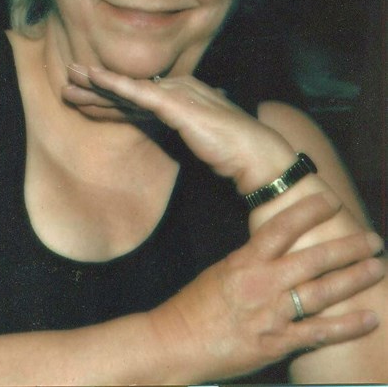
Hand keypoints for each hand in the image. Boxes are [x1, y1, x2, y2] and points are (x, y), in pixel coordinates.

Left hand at [63, 65, 295, 188]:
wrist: (256, 155)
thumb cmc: (231, 150)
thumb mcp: (199, 136)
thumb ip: (181, 126)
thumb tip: (171, 125)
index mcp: (180, 96)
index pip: (137, 98)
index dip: (109, 98)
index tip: (84, 98)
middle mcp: (176, 88)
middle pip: (128, 91)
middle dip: (95, 88)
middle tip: (66, 81)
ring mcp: (177, 93)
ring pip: (128, 89)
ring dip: (96, 85)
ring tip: (69, 79)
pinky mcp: (178, 103)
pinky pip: (139, 92)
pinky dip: (115, 84)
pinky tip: (95, 78)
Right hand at [148, 192, 383, 382]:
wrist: (176, 341)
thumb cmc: (195, 305)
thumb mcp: (222, 270)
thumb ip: (252, 260)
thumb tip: (276, 250)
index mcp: (246, 260)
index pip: (283, 226)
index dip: (310, 211)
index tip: (332, 202)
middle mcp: (263, 282)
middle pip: (314, 258)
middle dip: (348, 247)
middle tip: (373, 239)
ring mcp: (273, 313)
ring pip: (323, 292)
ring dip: (354, 279)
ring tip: (377, 268)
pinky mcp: (277, 342)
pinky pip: (319, 333)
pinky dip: (347, 325)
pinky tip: (369, 318)